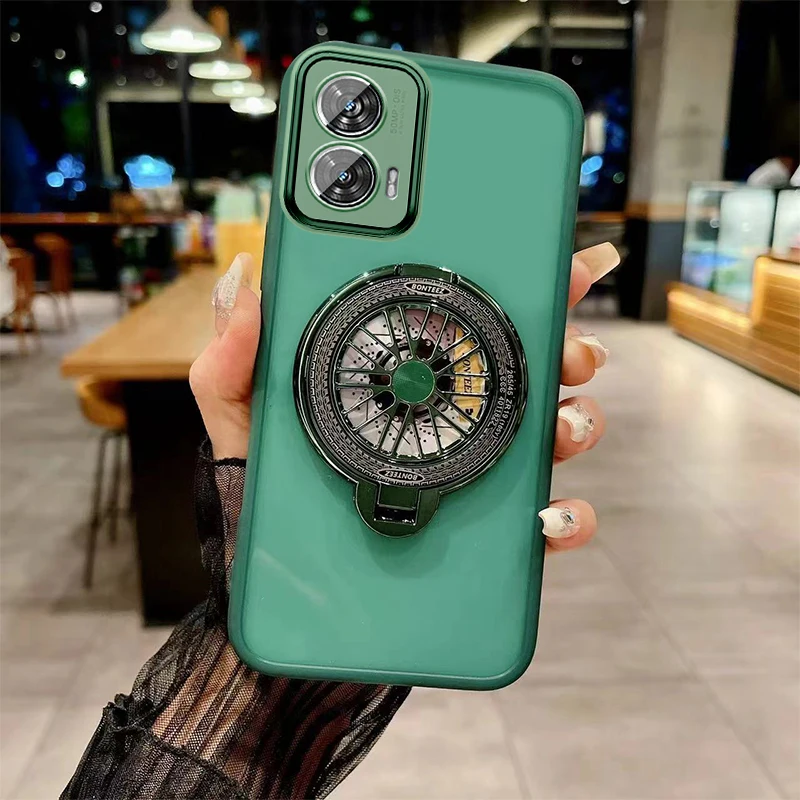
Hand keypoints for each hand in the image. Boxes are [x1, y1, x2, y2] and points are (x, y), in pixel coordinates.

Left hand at [190, 244, 618, 549]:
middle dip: (568, 351)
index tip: (560, 270)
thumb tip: (245, 281)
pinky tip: (550, 515)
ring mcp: (464, 477)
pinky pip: (534, 525)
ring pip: (546, 439)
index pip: (466, 326)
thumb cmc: (254, 491)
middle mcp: (441, 422)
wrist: (260, 577)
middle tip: (571, 349)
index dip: (519, 289)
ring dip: (576, 425)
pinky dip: (563, 519)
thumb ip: (235, 354)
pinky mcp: (473, 534)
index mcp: (399, 382)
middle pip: (525, 373)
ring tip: (564, 426)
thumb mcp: (238, 415)